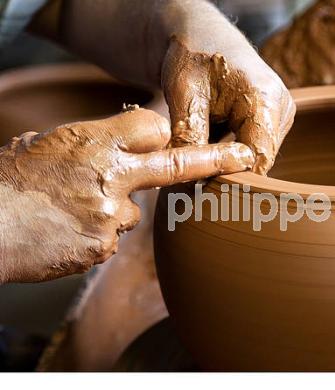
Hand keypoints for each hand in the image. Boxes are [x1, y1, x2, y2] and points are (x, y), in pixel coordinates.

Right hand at [0, 107, 253, 282]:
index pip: (152, 128)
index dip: (159, 135)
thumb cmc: (11, 181)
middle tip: (243, 156)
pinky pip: (112, 239)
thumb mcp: (52, 144)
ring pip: (133, 213)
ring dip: (112, 213)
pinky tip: (68, 234)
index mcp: (94, 142)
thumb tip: (134, 144)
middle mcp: (111, 176)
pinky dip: (97, 236)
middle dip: (213, 160)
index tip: (167, 140)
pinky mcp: (104, 248)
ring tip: (70, 213)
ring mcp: (111, 215)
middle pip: (175, 164)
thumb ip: (98, 144)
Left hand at [34, 0, 295, 173]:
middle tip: (190, 171)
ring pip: (253, 159)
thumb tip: (190, 180)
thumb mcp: (184, 92)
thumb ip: (190, 136)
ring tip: (196, 151)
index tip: (197, 181)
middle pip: (257, 162)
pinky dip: (227, 153)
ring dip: (225, 162)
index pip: (256, 160)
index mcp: (267, 100)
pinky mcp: (270, 121)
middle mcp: (281, 111)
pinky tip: (208, 141)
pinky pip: (251, 150)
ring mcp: (279, 117)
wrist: (198, 32)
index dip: (227, 175)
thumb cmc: (190, 53)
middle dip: (224, 170)